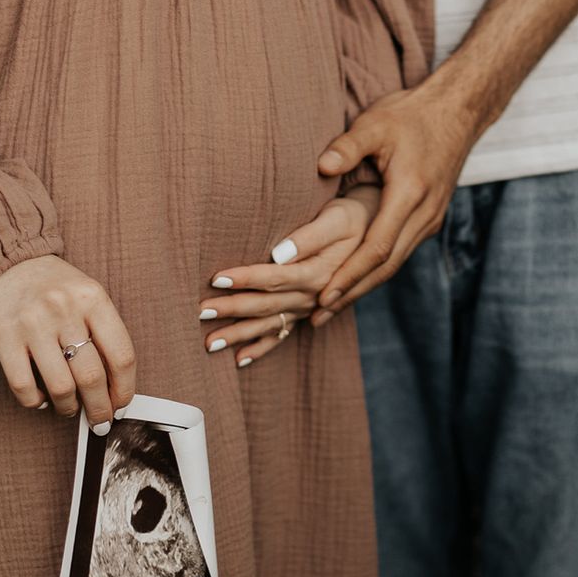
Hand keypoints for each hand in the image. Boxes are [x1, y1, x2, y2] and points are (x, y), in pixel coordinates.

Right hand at [0, 254, 135, 432]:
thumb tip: (117, 386)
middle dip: (100, 408)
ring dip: (69, 408)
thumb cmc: (55, 287)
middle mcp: (64, 310)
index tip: (121, 403)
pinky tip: (42, 399)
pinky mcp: (4, 338)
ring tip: (70, 409)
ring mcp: (33, 324)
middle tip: (101, 420)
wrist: (7, 266)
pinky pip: (24, 386)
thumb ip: (104, 332)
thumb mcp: (88, 295)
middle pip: (92, 377)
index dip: (125, 388)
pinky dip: (36, 401)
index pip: (122, 355)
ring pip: (61, 386)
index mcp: (93, 298)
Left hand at [199, 186, 380, 365]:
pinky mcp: (309, 311)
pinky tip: (239, 359)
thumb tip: (277, 254)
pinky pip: (283, 336)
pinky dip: (261, 349)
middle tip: (198, 312)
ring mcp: (310, 307)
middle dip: (231, 310)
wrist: (379, 232)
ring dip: (238, 335)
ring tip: (208, 344)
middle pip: (265, 305)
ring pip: (269, 325)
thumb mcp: (337, 219)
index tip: (216, 278)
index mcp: (319, 273)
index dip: (246, 278)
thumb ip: (308, 237)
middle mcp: (314, 296)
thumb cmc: (354, 216)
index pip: (275, 277)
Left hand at [315, 78, 478, 310]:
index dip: (350, 274)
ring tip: (330, 309)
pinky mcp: (429, 218)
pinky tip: (355, 282)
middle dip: (351, 293)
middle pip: (385, 266)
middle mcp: (424, 213)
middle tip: (317, 318)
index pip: (377, 247)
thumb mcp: (375, 124)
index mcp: (410, 193)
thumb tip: (320, 167)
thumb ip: (347, 147)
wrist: (457, 111)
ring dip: (362, 287)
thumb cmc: (411, 115)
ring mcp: (430, 219)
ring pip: (394, 263)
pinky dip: (375, 271)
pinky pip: (400, 252)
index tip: (323, 295)